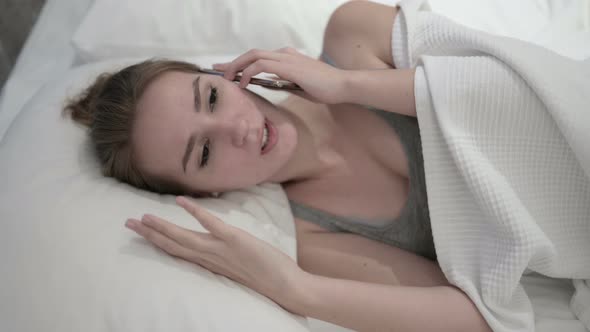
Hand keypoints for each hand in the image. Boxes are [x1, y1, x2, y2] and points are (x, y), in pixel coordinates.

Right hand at [125, 196, 305, 311]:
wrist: (286, 288)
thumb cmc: (265, 277)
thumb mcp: (237, 266)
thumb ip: (223, 255)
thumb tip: (216, 241)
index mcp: (210, 264)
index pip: (178, 253)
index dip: (157, 242)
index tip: (141, 233)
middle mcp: (210, 259)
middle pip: (173, 245)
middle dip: (149, 234)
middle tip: (127, 224)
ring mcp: (220, 250)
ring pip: (184, 237)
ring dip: (162, 226)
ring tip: (143, 216)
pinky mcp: (234, 241)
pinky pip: (211, 224)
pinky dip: (195, 211)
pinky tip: (181, 201)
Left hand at [213, 47, 347, 103]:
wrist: (342, 86)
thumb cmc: (325, 88)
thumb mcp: (299, 86)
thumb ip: (284, 83)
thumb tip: (267, 85)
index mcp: (287, 58)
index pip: (258, 58)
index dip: (240, 63)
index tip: (225, 70)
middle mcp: (284, 54)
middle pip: (251, 54)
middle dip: (232, 63)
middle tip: (217, 72)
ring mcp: (286, 59)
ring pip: (253, 57)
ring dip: (237, 67)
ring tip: (228, 80)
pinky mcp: (289, 67)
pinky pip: (262, 66)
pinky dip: (249, 73)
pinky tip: (244, 83)